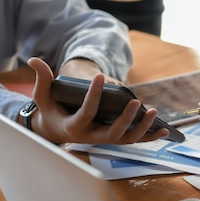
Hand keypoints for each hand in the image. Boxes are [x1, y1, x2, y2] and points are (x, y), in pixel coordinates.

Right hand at [26, 57, 168, 143]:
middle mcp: (91, 137)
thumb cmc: (50, 110)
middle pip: (113, 133)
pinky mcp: (114, 139)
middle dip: (126, 119)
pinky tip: (165, 130)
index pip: (86, 112)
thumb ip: (42, 79)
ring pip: (127, 139)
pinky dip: (150, 136)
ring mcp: (105, 140)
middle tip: (137, 103)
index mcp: (74, 127)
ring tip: (153, 112)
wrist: (55, 131)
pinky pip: (134, 141)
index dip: (92, 95)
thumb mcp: (43, 96)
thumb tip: (34, 59)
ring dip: (143, 128)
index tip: (99, 76)